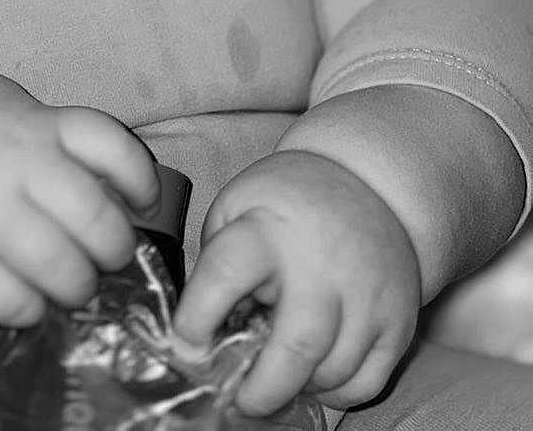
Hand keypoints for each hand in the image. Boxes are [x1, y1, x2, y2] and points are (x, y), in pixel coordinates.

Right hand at [0, 69, 158, 326]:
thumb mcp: (6, 106)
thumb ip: (53, 132)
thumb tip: (113, 179)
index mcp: (32, 126)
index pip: (109, 145)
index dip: (139, 178)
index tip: (141, 200)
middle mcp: (14, 169)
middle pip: (96, 218)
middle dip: (114, 248)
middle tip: (104, 254)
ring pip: (63, 269)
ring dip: (78, 285)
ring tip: (70, 282)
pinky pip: (16, 303)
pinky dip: (33, 309)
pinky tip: (27, 297)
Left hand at [173, 150, 419, 416]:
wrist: (369, 185)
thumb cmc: (289, 203)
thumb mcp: (238, 207)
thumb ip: (219, 264)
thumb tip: (205, 335)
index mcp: (269, 229)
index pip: (225, 274)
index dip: (197, 317)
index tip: (187, 344)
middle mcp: (322, 265)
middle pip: (296, 346)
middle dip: (262, 389)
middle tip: (239, 400)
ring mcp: (367, 296)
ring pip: (332, 373)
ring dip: (298, 389)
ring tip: (277, 378)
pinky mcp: (398, 322)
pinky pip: (365, 384)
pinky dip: (336, 395)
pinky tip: (314, 375)